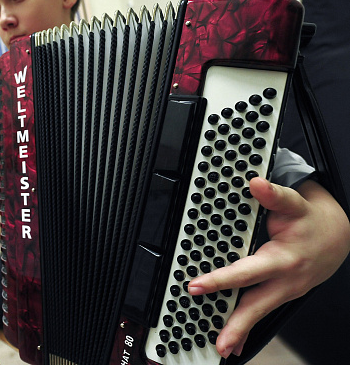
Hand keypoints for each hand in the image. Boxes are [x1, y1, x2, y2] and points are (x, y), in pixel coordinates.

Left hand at [187, 177, 349, 357]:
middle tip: (218, 341)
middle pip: (257, 305)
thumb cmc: (310, 219)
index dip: (222, 280)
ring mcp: (286, 291)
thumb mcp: (294, 204)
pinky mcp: (283, 294)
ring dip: (241, 332)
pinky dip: (249, 330)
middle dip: (236, 323)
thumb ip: (274, 195)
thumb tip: (256, 183)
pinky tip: (236, 345)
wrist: (338, 235)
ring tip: (223, 348)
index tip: (197, 286)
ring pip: (260, 313)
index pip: (247, 272)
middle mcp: (285, 280)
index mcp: (283, 259)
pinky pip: (264, 312)